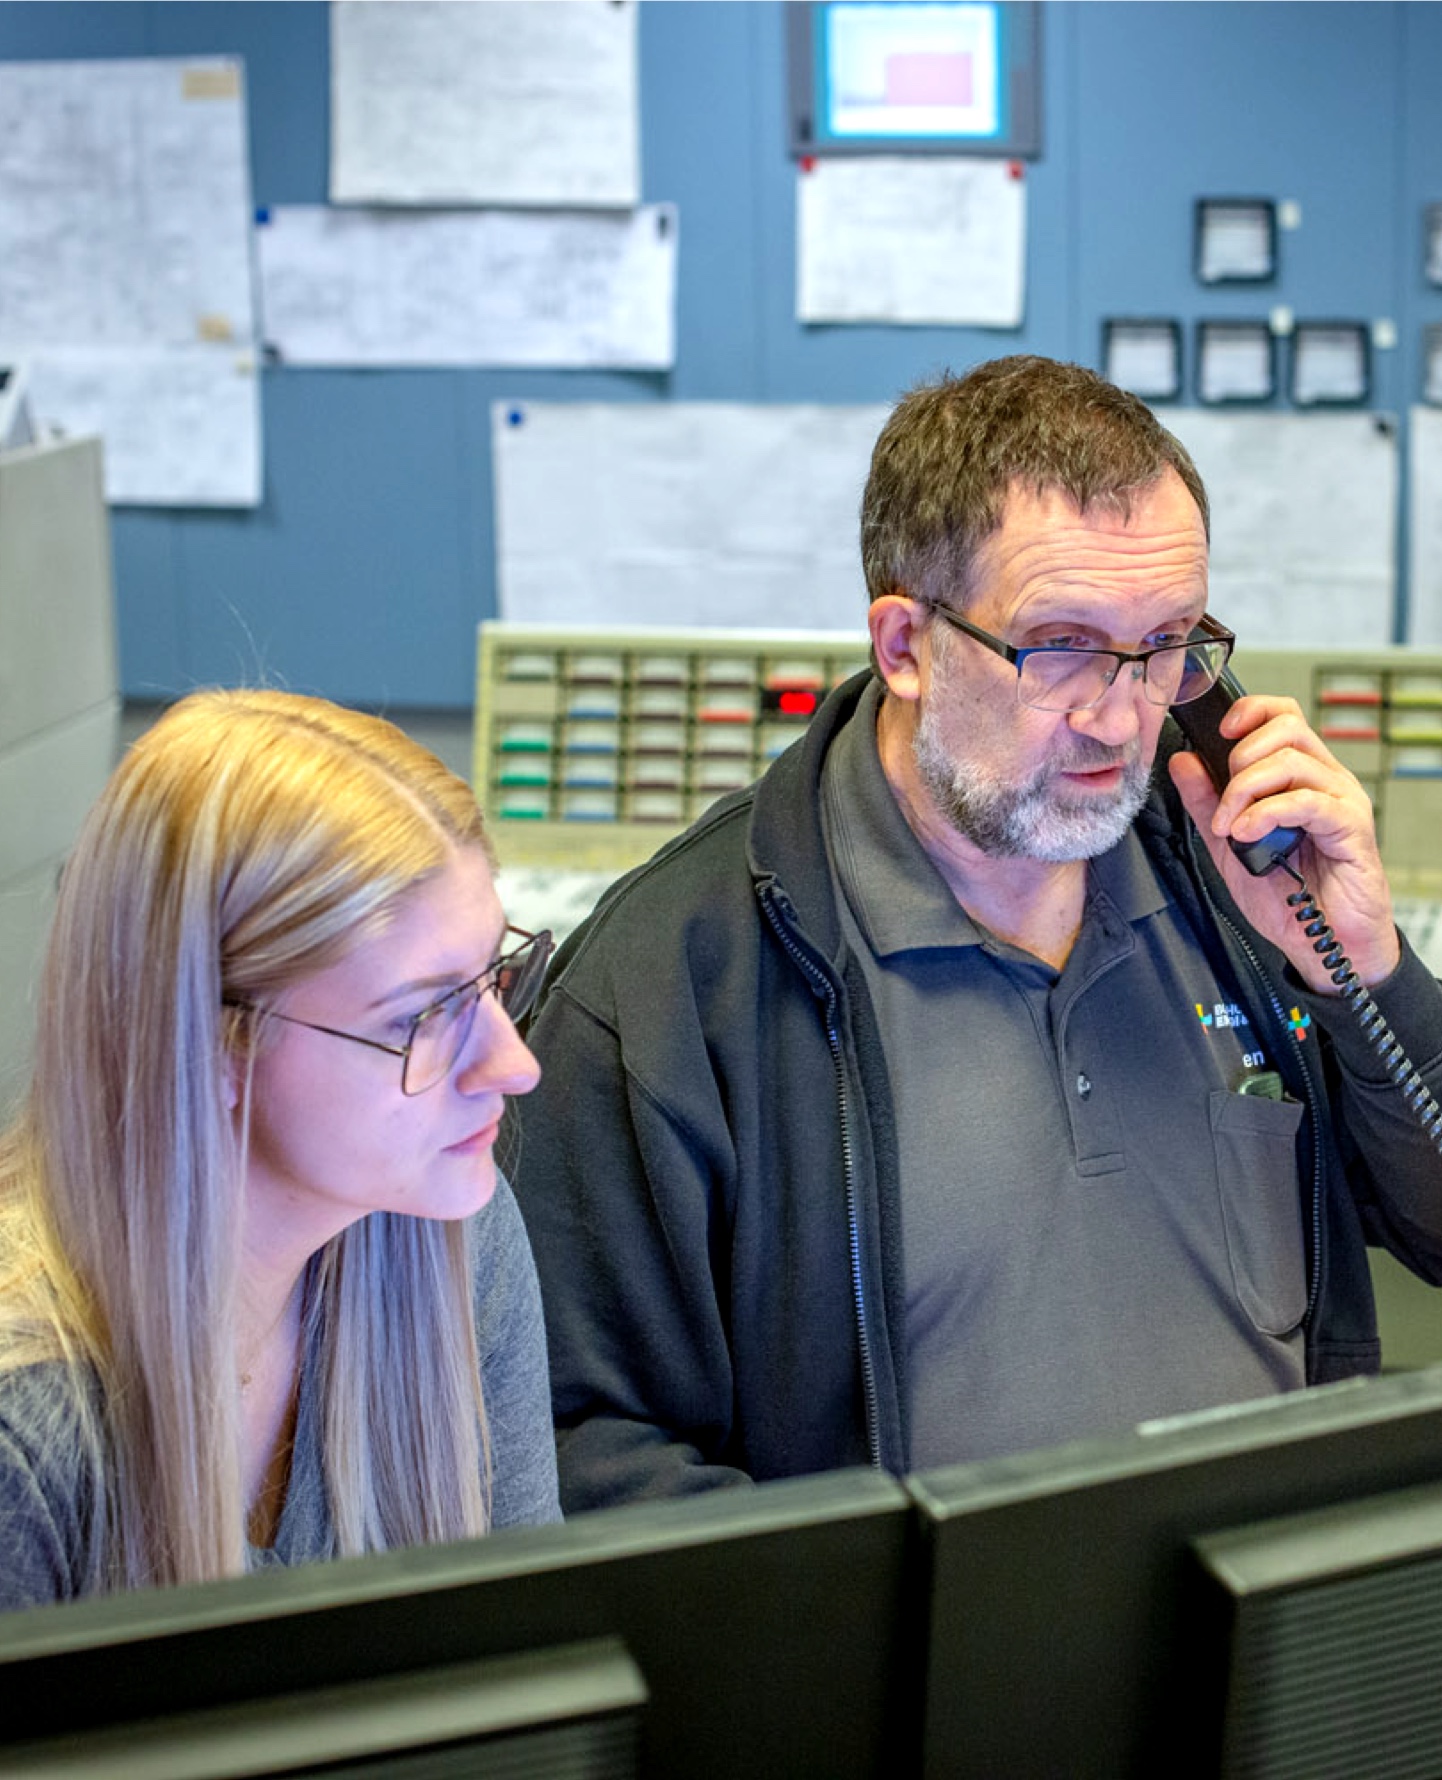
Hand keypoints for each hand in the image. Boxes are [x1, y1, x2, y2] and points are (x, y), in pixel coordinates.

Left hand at [1168, 693, 1399, 991]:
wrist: (1323, 944)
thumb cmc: (1288, 896)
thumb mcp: (1228, 845)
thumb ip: (1206, 802)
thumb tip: (1182, 760)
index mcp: (1300, 776)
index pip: (1282, 716)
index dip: (1250, 712)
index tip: (1217, 733)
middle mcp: (1325, 780)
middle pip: (1286, 728)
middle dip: (1240, 757)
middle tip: (1223, 801)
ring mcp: (1341, 800)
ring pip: (1292, 761)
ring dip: (1245, 790)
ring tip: (1230, 827)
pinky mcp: (1351, 826)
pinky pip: (1307, 801)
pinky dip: (1266, 813)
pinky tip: (1247, 834)